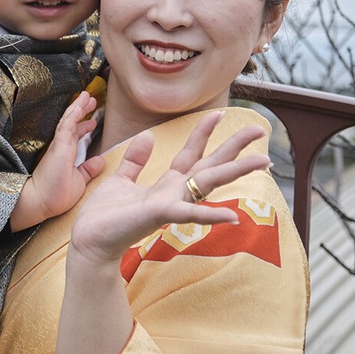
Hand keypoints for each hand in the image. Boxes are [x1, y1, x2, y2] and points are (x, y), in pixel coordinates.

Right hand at [10, 91, 103, 230]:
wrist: (41, 203)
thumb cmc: (56, 195)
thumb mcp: (79, 181)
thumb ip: (88, 170)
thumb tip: (100, 161)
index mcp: (66, 154)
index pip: (75, 135)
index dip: (83, 125)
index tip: (92, 120)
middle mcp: (61, 147)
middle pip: (72, 123)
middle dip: (81, 110)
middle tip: (91, 99)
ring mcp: (59, 146)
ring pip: (69, 121)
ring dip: (78, 108)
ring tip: (86, 96)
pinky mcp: (58, 147)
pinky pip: (66, 127)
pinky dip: (73, 115)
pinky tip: (79, 106)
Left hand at [68, 111, 269, 266]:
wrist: (91, 240)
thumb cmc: (107, 215)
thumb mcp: (121, 179)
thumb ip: (136, 160)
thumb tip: (147, 135)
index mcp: (166, 184)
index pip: (192, 153)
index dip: (204, 132)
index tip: (219, 113)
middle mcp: (174, 192)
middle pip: (210, 164)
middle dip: (234, 146)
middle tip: (259, 129)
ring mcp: (170, 203)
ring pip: (208, 182)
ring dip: (235, 171)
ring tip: (263, 161)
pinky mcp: (159, 214)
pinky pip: (187, 213)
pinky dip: (210, 215)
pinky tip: (232, 217)